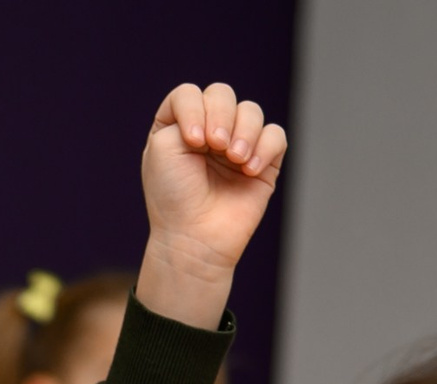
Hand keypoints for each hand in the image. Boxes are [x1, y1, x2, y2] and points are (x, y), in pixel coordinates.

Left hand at [134, 82, 287, 327]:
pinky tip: (249, 171)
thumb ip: (184, 113)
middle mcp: (208, 131)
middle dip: (220, 115)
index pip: (189, 93)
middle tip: (214, 146)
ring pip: (251, 111)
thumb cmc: (173, 196)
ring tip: (235, 159)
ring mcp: (236, 146)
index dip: (194, 109)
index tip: (192, 141)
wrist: (194, 238)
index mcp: (179, 126)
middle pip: (222, 94)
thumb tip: (225, 117)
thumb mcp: (161, 146)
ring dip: (243, 132)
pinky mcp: (263, 163)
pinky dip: (264, 148)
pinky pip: (275, 135)